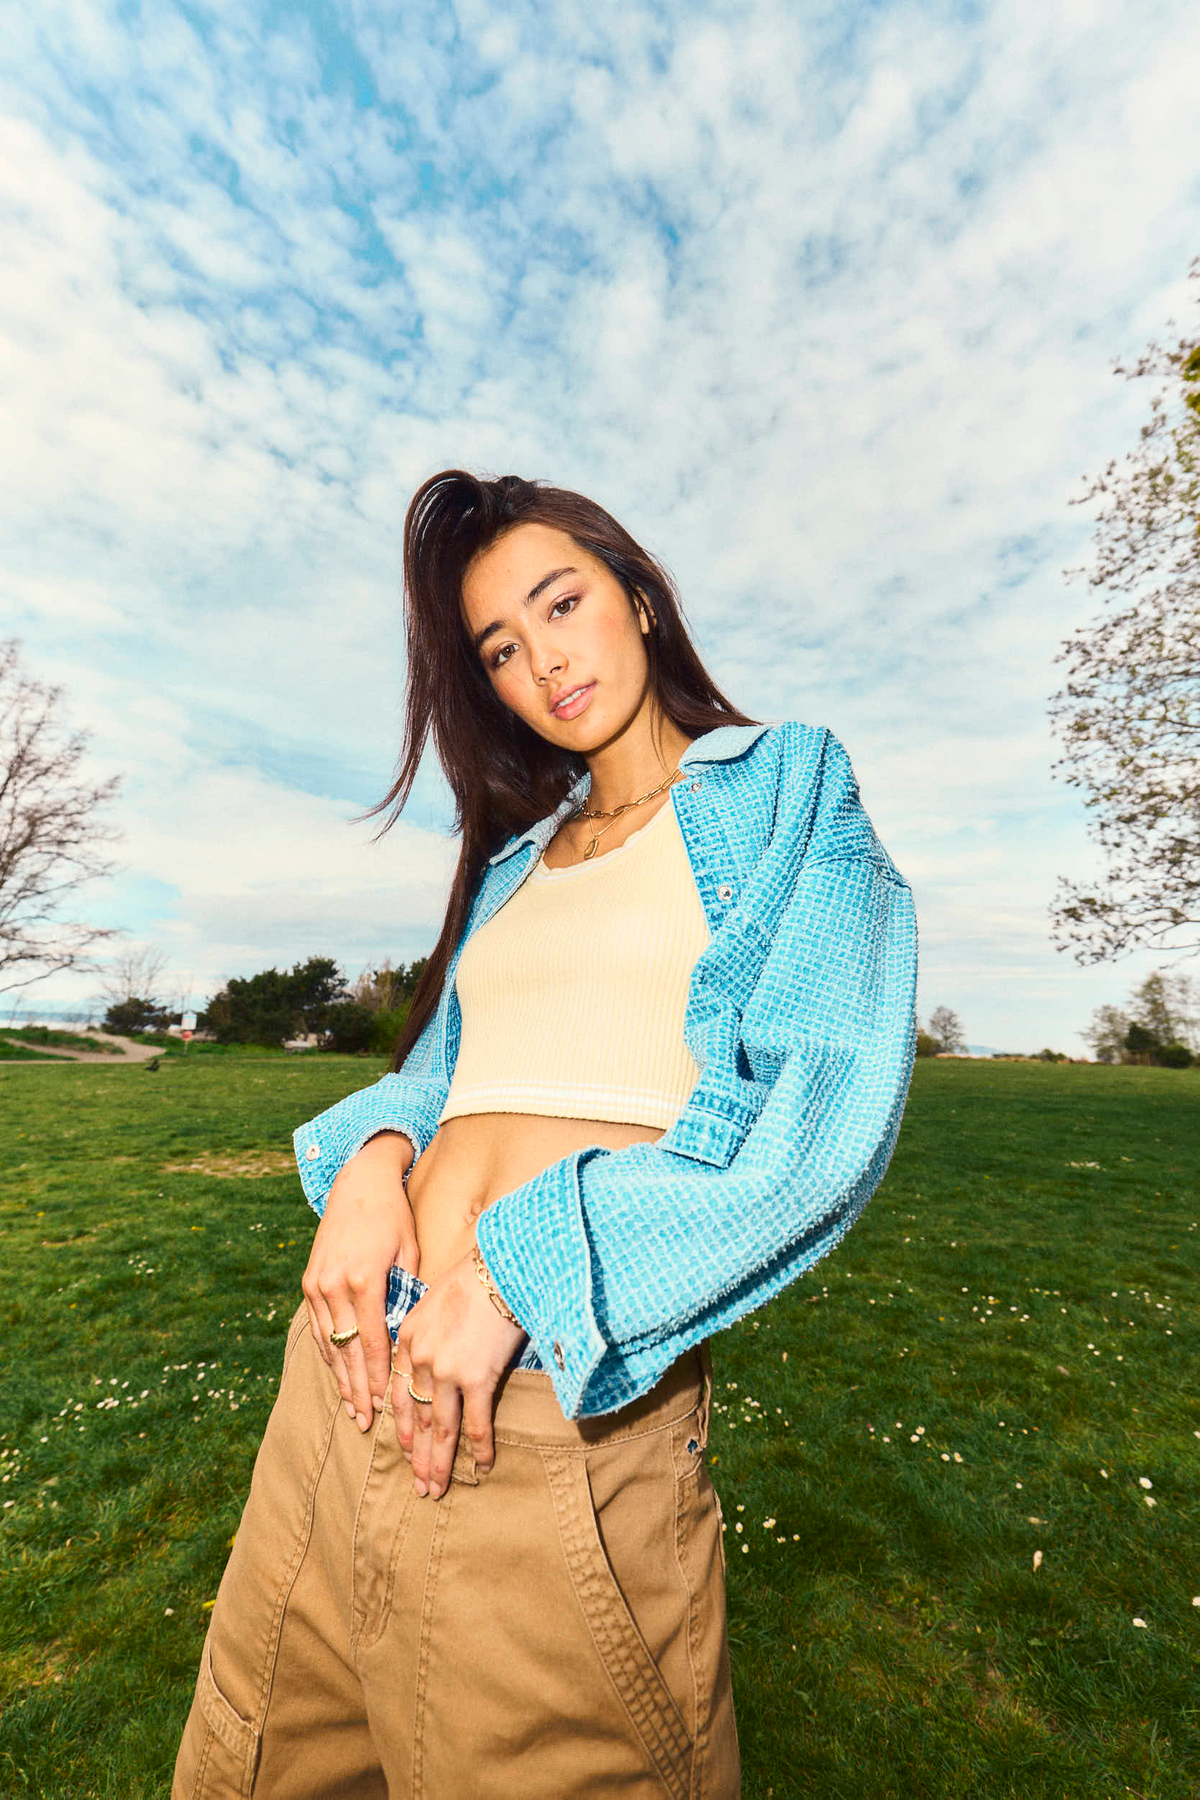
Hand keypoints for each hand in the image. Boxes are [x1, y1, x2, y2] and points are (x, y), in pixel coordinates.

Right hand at [301, 1131, 416, 1430]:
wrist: (358, 1183)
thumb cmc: (394, 1217)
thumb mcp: (410, 1251)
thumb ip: (408, 1292)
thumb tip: (412, 1335)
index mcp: (364, 1278)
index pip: (373, 1341)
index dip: (379, 1376)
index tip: (387, 1405)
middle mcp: (334, 1285)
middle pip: (347, 1350)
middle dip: (358, 1389)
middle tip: (367, 1422)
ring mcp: (316, 1284)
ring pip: (329, 1344)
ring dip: (341, 1379)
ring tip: (353, 1410)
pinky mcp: (308, 1282)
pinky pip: (317, 1328)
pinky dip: (328, 1355)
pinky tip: (338, 1376)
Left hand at [393, 1250, 525, 1498]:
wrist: (504, 1266)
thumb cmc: (476, 1278)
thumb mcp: (435, 1300)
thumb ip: (427, 1332)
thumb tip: (435, 1357)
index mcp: (408, 1339)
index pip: (399, 1394)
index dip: (402, 1427)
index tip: (405, 1451)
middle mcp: (421, 1359)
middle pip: (417, 1417)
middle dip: (417, 1456)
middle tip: (419, 1486)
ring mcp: (447, 1371)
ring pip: (441, 1428)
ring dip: (439, 1462)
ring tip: (436, 1489)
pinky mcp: (476, 1377)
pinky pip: (476, 1422)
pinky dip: (480, 1448)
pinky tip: (483, 1467)